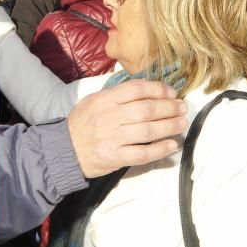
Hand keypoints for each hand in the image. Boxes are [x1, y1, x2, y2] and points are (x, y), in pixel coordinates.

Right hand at [68, 80, 186, 178]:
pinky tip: (172, 145)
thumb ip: (117, 94)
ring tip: (182, 123)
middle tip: (183, 108)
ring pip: (148, 131)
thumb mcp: (94, 100)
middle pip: (146, 110)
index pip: (136, 89)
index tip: (172, 93)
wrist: (64, 150)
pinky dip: (160, 149)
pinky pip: (143, 153)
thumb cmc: (82, 123)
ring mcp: (113, 139)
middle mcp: (109, 118)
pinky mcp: (115, 158)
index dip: (158, 89)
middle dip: (169, 108)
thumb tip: (147, 88)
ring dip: (170, 126)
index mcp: (104, 100)